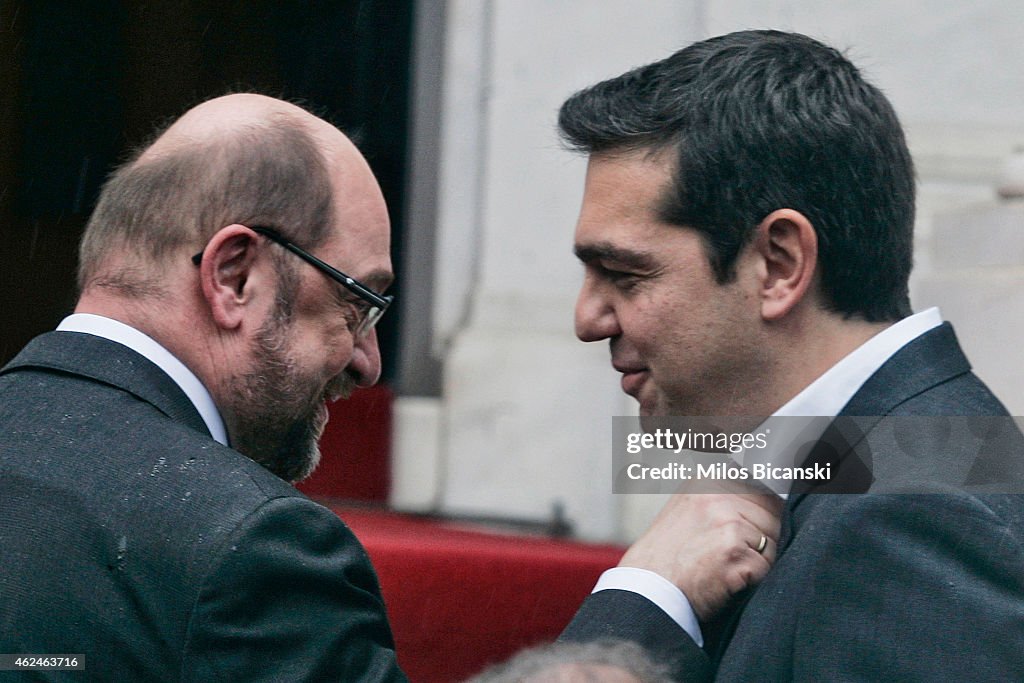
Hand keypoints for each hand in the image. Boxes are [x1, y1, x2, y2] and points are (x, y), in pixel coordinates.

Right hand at [618, 481, 782, 621]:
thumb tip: (765, 492)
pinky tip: (724, 580)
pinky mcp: (734, 551)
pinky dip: (753, 580)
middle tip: (727, 555)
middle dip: (762, 538)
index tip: (744, 532)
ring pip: (774, 540)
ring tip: (723, 566)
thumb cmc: (667, 558)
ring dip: (758, 559)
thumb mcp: (687, 508)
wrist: (647, 592)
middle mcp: (717, 494)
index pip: (762, 489)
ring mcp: (726, 521)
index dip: (759, 516)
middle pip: (773, 514)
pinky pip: (767, 566)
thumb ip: (721, 497)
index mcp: (707, 480)